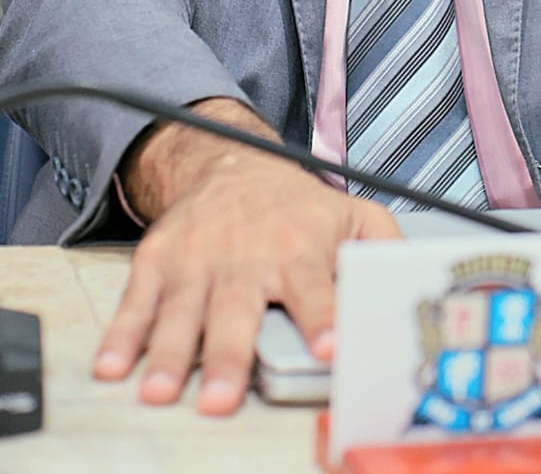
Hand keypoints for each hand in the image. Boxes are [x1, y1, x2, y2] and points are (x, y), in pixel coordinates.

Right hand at [93, 104, 400, 413]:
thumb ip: (385, 248)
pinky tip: (113, 365)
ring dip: (170, 352)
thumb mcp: (352, 215)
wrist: (231, 161)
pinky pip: (136, 301)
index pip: (314, 286)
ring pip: (182, 310)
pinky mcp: (159, 260)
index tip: (329, 346)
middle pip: (237, 309)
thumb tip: (411, 284)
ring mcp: (198, 258)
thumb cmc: (295, 205)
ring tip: (161, 389)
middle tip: (221, 396)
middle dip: (229, 354)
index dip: (323, 316)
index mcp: (299, 247)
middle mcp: (247, 254)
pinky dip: (122, 334)